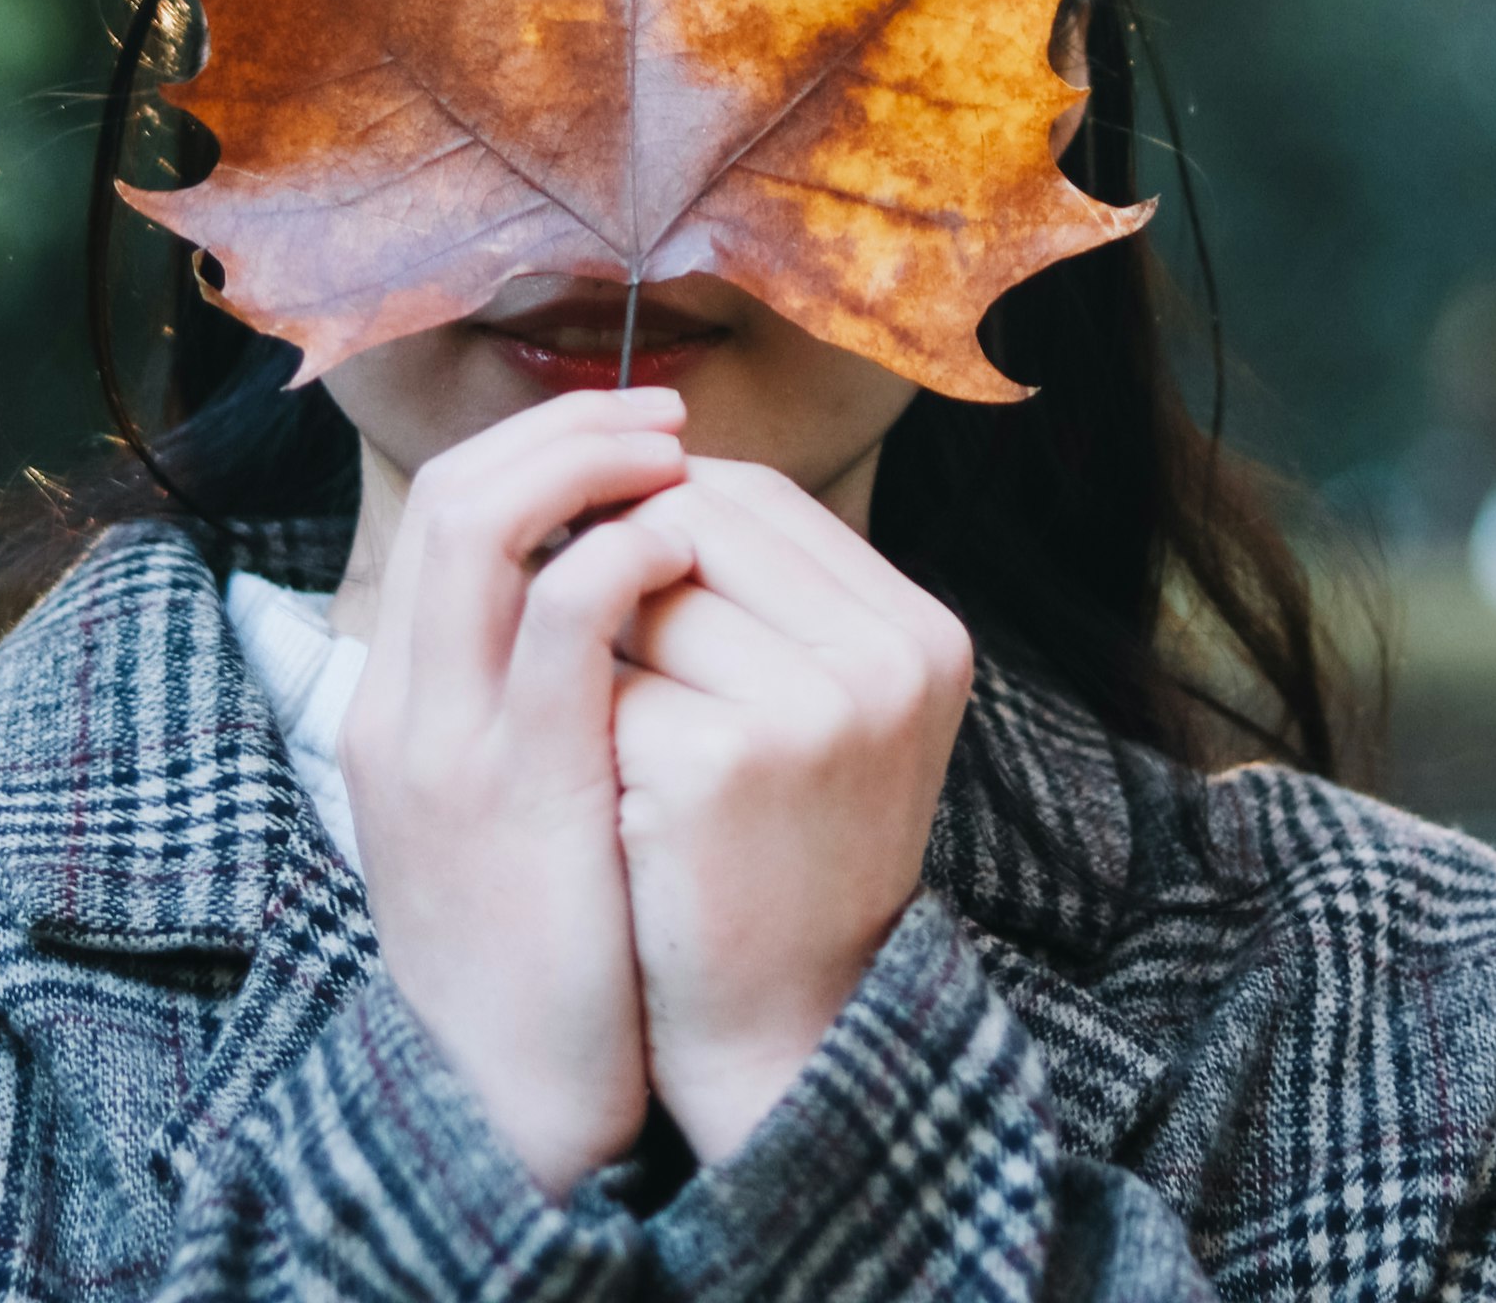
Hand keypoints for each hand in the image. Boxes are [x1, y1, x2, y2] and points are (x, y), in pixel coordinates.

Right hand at [341, 388, 694, 1196]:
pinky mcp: (524, 783)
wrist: (514, 1101)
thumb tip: (589, 609)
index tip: (623, 440)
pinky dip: (624, 555)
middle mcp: (401, 708)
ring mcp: (452, 742)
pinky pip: (566, 619)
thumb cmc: (539, 957)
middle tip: (663, 419)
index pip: (441, 517)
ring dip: (590, 466)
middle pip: (453, 497)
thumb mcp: (494, 818)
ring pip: (487, 528)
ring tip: (677, 458)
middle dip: (563, 433)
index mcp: (391, 711)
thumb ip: (517, 714)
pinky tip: (684, 549)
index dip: (534, 454)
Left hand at [608, 460, 974, 1162]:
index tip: (612, 562)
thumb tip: (641, 469)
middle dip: (621, 563)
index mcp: (920, 632)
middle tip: (586, 641)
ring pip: (634, 588)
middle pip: (693, 519)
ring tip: (597, 717)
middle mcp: (886, 658)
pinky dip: (575, 719)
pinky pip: (598, 676)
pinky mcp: (719, 760)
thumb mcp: (830, 711)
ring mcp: (811, 708)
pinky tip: (594, 783)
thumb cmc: (782, 852)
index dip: (664, 508)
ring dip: (592, 642)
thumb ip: (771, 593)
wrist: (784, 1025)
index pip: (758, 493)